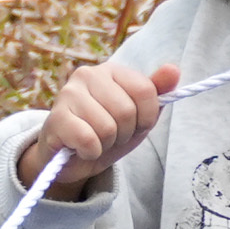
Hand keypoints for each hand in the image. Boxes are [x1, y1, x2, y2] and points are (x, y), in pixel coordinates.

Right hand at [19, 58, 183, 198]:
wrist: (72, 159)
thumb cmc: (107, 133)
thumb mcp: (139, 115)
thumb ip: (157, 93)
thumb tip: (173, 69)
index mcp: (111, 70)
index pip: (146, 90)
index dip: (146, 117)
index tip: (135, 125)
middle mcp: (87, 75)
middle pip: (127, 111)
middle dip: (124, 133)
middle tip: (110, 136)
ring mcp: (68, 94)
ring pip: (107, 127)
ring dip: (106, 144)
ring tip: (95, 140)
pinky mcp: (56, 118)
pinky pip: (88, 140)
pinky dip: (91, 152)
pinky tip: (81, 148)